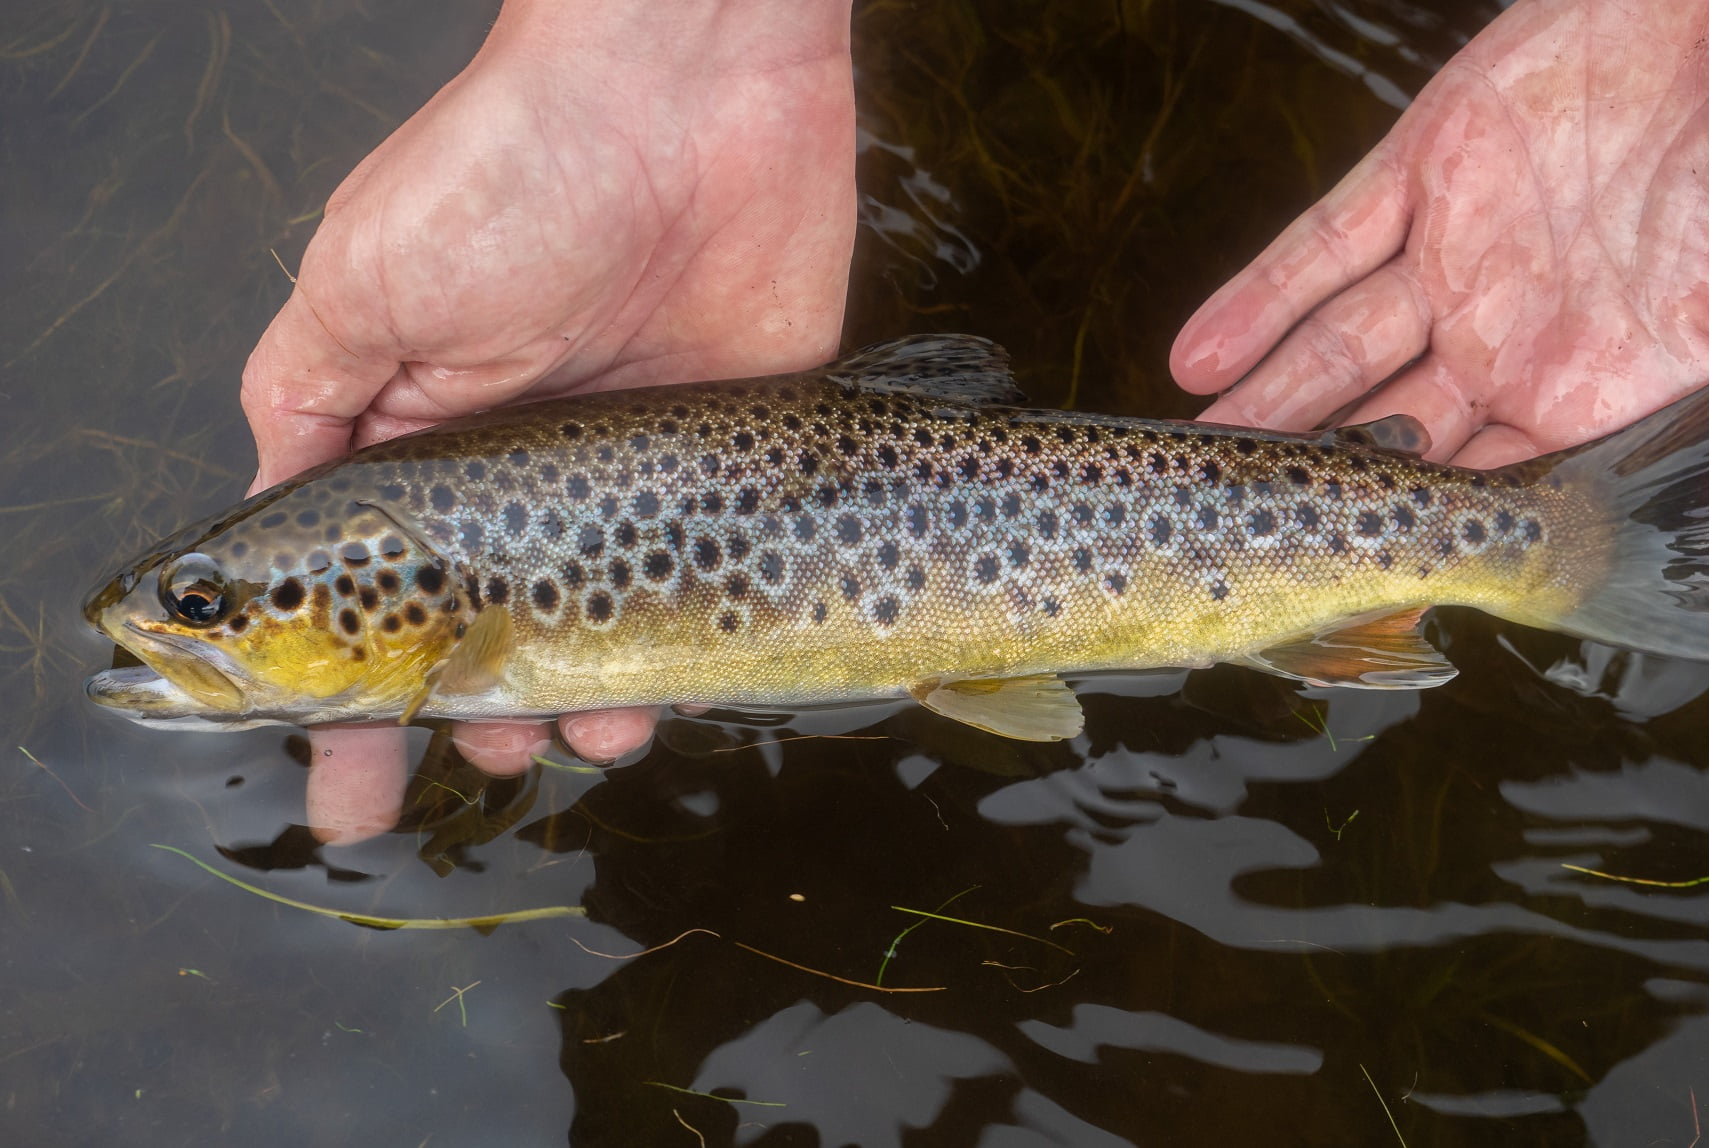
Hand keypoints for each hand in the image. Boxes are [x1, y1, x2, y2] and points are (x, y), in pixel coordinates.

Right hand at [241, 0, 855, 842]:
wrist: (690, 91)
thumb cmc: (510, 171)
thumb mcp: (367, 282)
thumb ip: (313, 404)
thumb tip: (266, 515)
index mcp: (425, 431)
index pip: (377, 593)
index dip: (352, 696)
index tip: (342, 783)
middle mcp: (526, 461)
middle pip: (492, 629)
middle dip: (470, 712)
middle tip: (475, 754)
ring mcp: (631, 462)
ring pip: (604, 624)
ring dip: (584, 699)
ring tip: (580, 734)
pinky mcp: (732, 447)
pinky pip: (713, 576)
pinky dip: (690, 649)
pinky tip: (671, 693)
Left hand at [1171, 0, 1708, 549]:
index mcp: (1594, 396)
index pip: (1482, 498)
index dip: (1411, 545)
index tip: (1339, 592)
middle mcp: (1515, 341)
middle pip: (1388, 440)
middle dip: (1313, 494)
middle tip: (1232, 540)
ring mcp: (1464, 254)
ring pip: (1340, 355)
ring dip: (1267, 410)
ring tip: (1194, 464)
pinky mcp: (1430, 164)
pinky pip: (1325, 246)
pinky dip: (1257, 301)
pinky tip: (1198, 359)